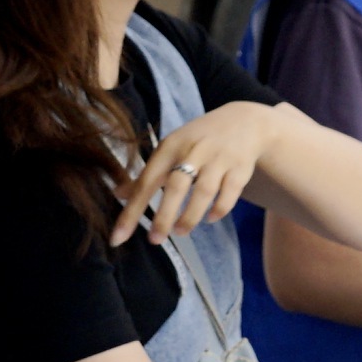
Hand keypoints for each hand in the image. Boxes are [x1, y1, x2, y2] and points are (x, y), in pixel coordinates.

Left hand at [114, 101, 284, 244]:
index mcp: (170, 146)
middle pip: (176, 186)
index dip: (131, 211)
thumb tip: (117, 194)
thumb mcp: (170, 149)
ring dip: (190, 216)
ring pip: (204, 191)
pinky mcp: (240, 167)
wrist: (243, 121)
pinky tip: (210, 219)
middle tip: (155, 240)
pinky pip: (229, 193)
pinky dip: (219, 209)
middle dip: (164, 216)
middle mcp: (193, 150)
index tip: (118, 238)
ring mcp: (219, 158)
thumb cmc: (198, 140)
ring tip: (180, 232)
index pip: (146, 181)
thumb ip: (147, 174)